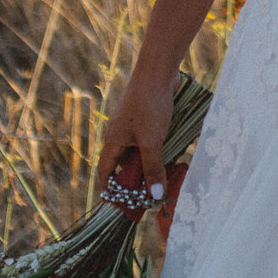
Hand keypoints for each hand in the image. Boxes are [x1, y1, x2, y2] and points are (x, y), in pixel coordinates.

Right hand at [97, 65, 177, 202]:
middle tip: (149, 196)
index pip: (105, 173)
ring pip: (137, 152)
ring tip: (163, 178)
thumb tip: (154, 195)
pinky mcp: (145, 117)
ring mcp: (132, 125)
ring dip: (148, 164)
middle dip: (135, 180)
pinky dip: (155, 150)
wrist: (158, 71)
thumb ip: (153, 168)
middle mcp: (119, 134)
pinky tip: (171, 155)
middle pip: (123, 164)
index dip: (112, 190)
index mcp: (112, 142)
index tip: (122, 205)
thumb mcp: (152, 141)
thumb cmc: (150, 106)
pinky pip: (147, 140)